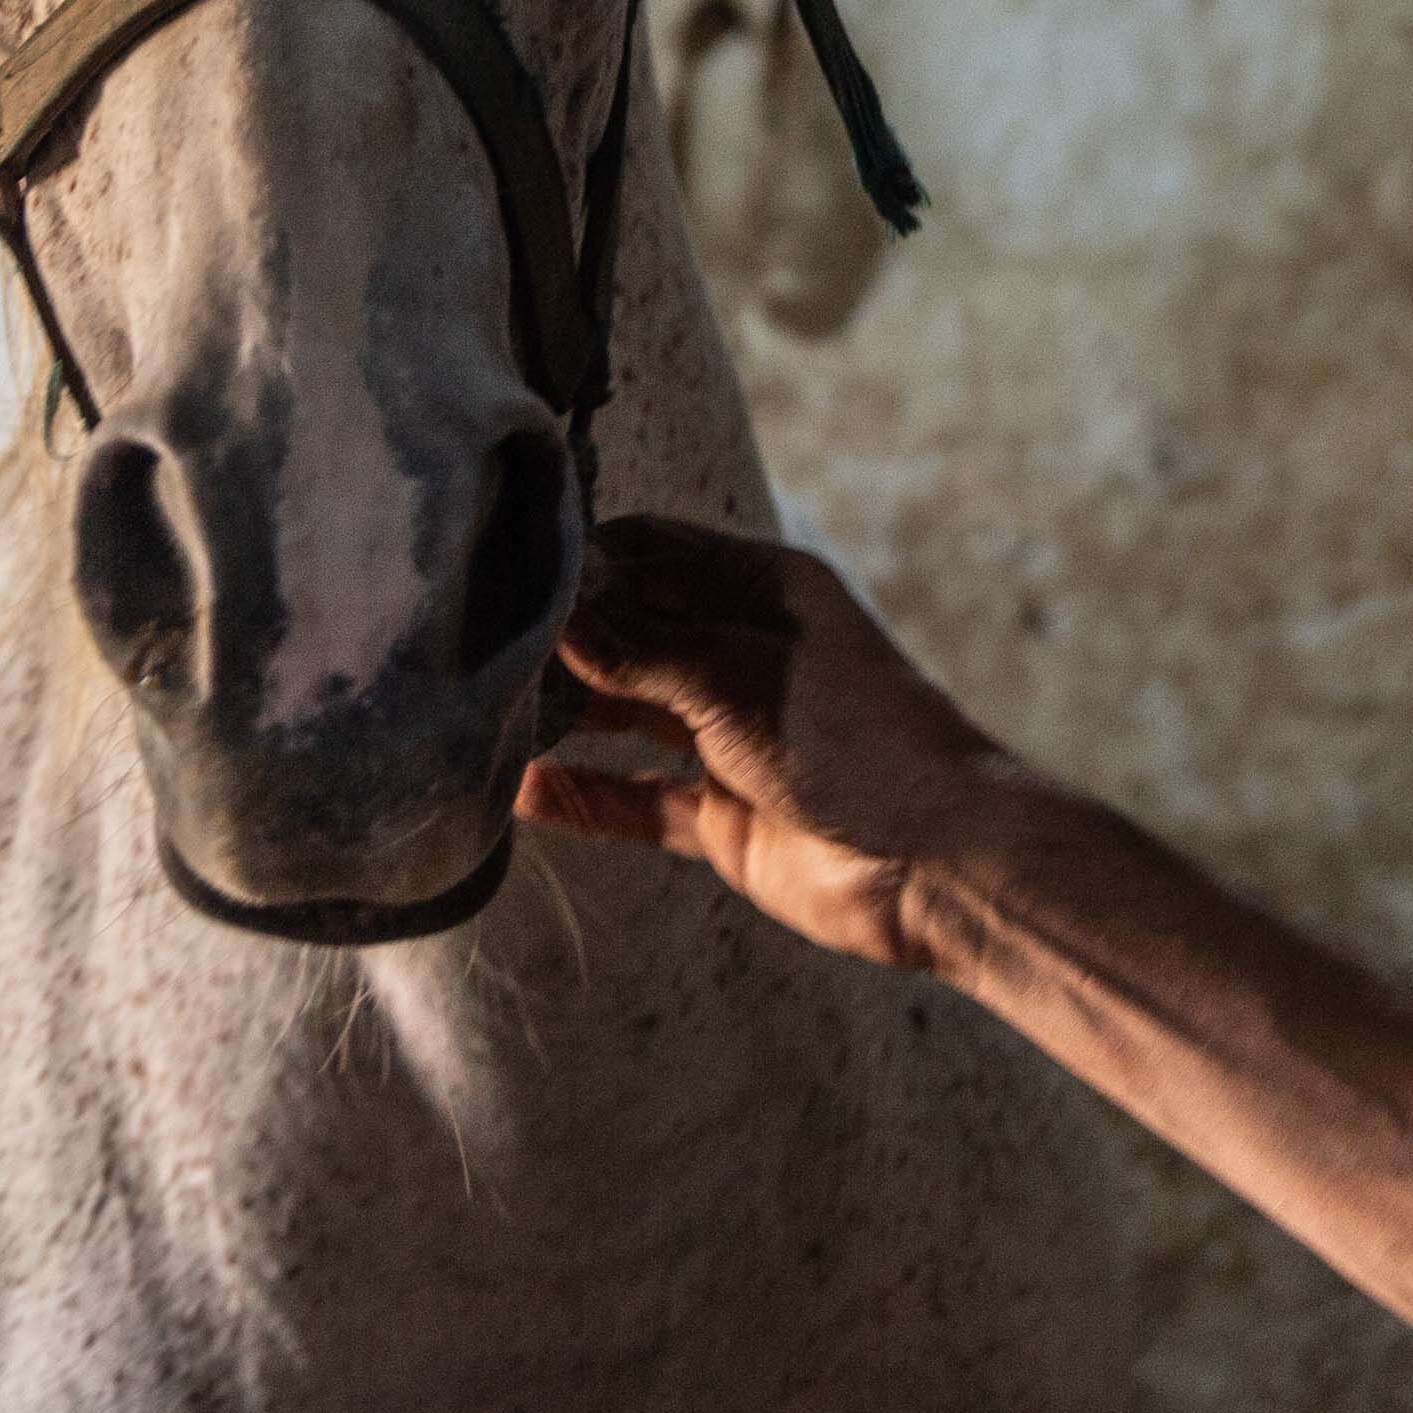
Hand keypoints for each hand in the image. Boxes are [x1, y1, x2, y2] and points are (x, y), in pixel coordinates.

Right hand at [515, 516, 1041, 973]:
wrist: (935, 861)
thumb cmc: (856, 739)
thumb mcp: (735, 677)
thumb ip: (640, 652)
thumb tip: (556, 619)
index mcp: (761, 592)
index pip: (653, 552)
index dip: (586, 562)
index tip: (509, 573)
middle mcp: (740, 655)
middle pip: (630, 633)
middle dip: (562, 642)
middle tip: (478, 649)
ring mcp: (730, 736)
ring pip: (626, 715)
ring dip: (563, 718)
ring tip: (481, 716)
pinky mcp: (722, 812)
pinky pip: (636, 799)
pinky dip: (584, 796)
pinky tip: (521, 792)